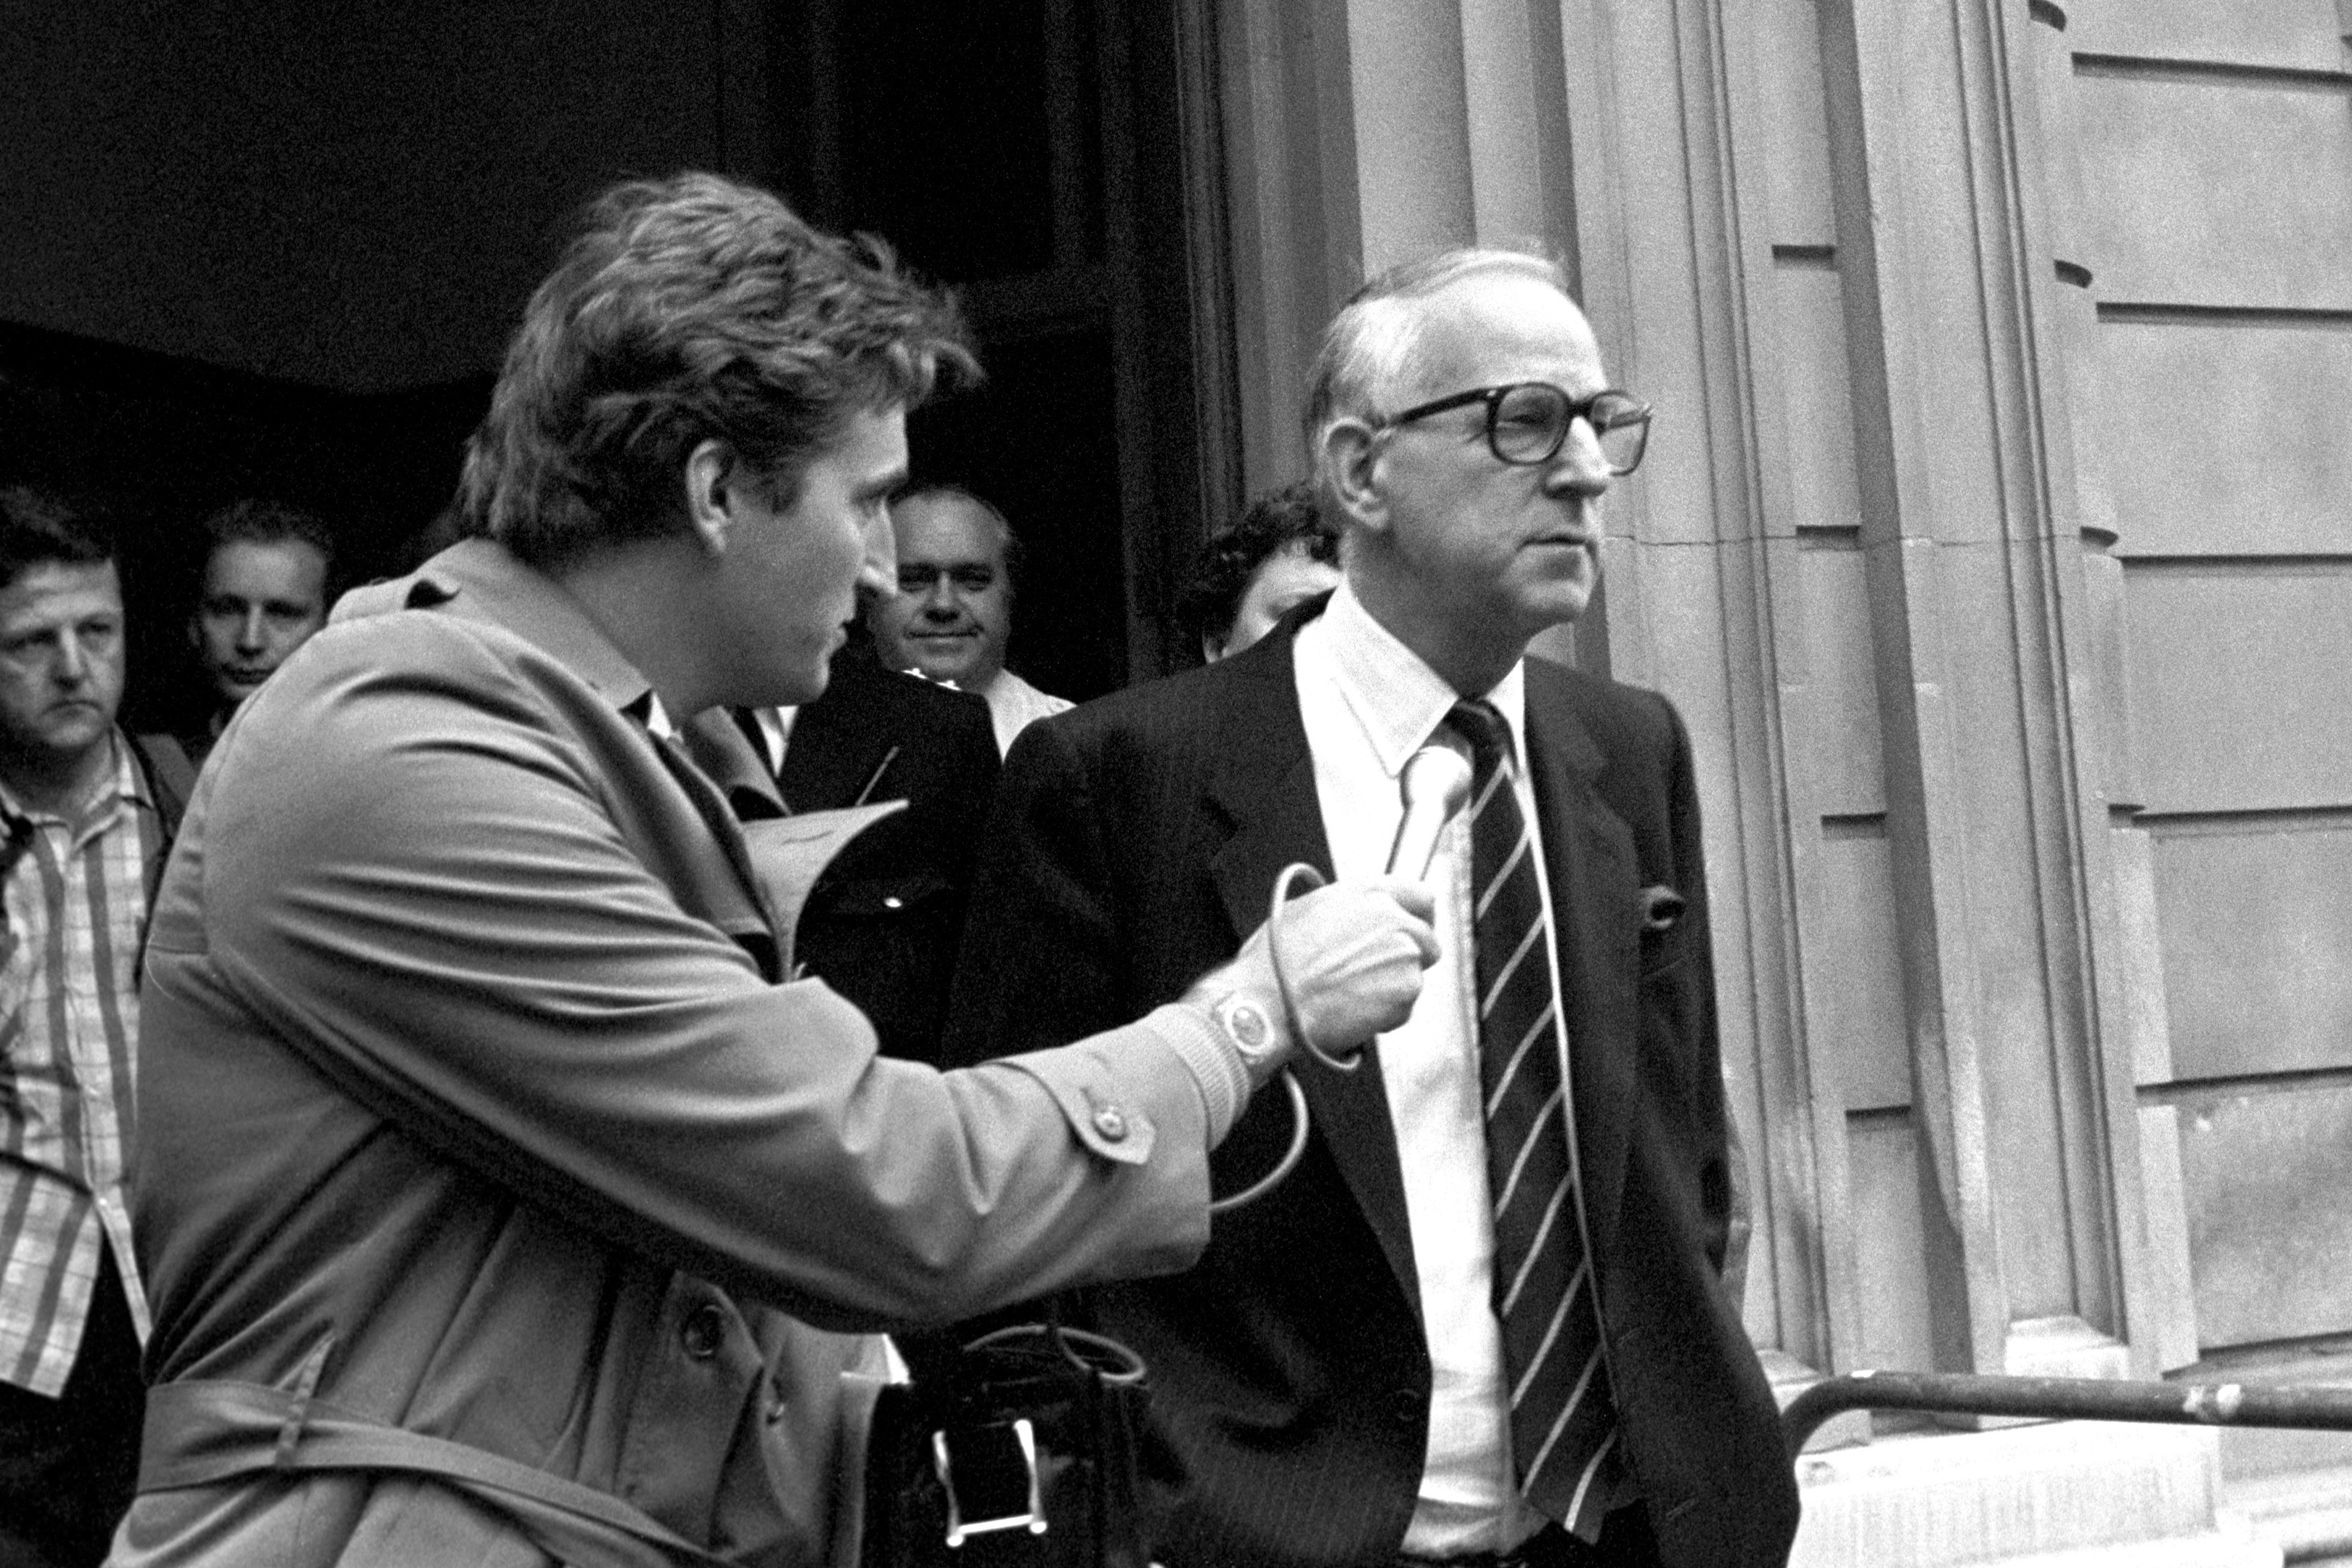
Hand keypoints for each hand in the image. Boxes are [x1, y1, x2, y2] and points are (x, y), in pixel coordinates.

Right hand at [1201, 876, 1436, 1076]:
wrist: (1269, 1004)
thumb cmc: (1277, 961)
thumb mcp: (1308, 910)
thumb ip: (1348, 908)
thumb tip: (1357, 917)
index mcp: (1369, 893)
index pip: (1420, 897)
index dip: (1419, 918)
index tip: (1413, 932)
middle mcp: (1394, 919)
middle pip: (1426, 942)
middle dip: (1408, 960)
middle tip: (1377, 976)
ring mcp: (1405, 956)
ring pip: (1413, 977)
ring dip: (1391, 988)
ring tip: (1348, 995)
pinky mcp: (1407, 992)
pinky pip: (1404, 1007)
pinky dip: (1385, 1015)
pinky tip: (1351, 1011)